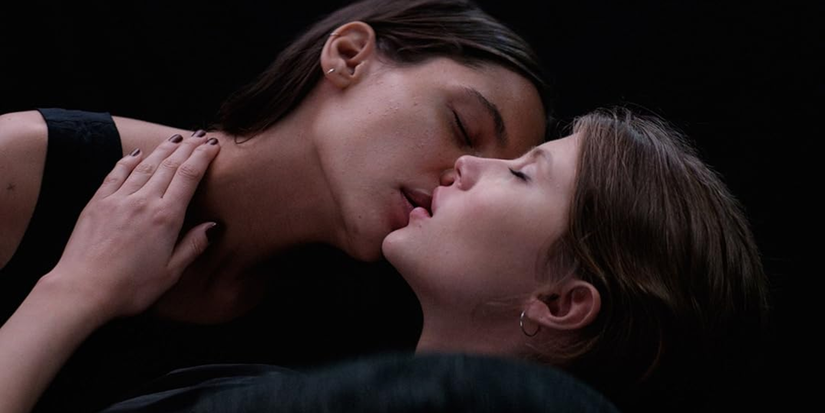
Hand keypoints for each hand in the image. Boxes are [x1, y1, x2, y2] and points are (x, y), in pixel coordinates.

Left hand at [44, 133, 219, 319]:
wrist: (82, 289)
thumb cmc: (130, 287)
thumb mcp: (171, 272)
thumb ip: (193, 246)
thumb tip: (214, 226)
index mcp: (166, 217)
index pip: (189, 176)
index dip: (203, 157)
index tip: (213, 146)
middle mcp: (143, 201)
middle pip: (170, 165)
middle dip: (188, 147)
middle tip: (201, 135)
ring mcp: (118, 199)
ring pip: (146, 165)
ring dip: (163, 149)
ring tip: (175, 137)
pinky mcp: (98, 203)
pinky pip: (116, 174)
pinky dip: (128, 161)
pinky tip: (137, 153)